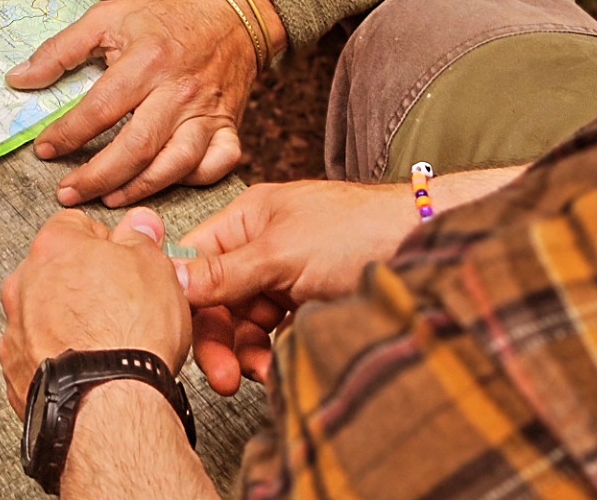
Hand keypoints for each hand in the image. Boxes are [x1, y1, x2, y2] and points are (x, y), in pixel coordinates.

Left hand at [0, 209, 191, 415]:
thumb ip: (141, 239)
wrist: (109, 404)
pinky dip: (53, 357)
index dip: (105, 244)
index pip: (76, 225)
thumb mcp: (156, 269)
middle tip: (115, 304)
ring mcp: (15, 327)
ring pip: (40, 313)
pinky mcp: (15, 370)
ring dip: (64, 321)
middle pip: (54, 270)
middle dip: (81, 283)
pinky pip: (34, 353)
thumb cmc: (129, 336)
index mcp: (54, 246)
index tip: (122, 261)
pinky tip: (82, 367)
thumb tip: (140, 225)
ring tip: (101, 342)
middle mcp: (24, 282)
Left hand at [7, 0, 256, 206]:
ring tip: (107, 198)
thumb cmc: (162, 16)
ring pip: (176, 165)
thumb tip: (18, 79)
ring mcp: (209, 112)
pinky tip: (163, 184)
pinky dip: (193, 181)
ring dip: (139, 189)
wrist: (229, 12)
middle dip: (97, 176)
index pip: (100, 108)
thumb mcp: (107, 18)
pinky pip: (218, 165)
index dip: (67, 134)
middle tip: (66, 192)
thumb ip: (61, 50)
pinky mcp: (231, 126)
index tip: (43, 150)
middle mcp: (179, 90)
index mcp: (146, 60)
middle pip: (137, 147)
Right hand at [177, 180, 413, 393]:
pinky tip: (278, 367)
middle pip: (218, 297)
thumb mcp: (280, 253)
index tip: (180, 335)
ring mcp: (286, 277)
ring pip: (246, 322)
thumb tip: (170, 276)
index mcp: (246, 220)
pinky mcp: (310, 305)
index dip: (184, 296)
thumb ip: (224, 272)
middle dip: (217, 337)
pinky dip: (271, 353)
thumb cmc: (356, 231)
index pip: (195, 259)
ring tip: (259, 374)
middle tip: (221, 376)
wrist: (426, 247)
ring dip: (246, 351)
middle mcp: (260, 247)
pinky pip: (275, 335)